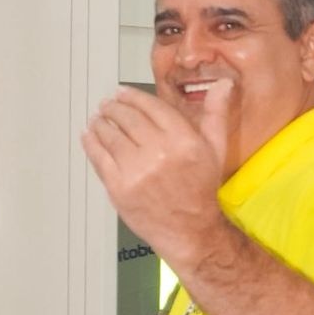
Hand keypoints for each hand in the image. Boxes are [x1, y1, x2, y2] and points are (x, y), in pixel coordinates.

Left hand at [81, 86, 231, 264]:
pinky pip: (99, 158)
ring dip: (100, 123)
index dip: (131, 96)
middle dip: (113, 107)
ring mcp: (137, 171)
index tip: (122, 93)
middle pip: (127, 118)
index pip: (150, 106)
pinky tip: (89, 136)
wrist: (190, 230)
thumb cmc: (201, 189)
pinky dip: (91, 143)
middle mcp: (159, 153)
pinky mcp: (119, 188)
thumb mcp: (216, 148)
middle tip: (107, 104)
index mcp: (183, 140)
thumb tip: (223, 84)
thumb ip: (216, 113)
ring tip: (98, 119)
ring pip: (110, 135)